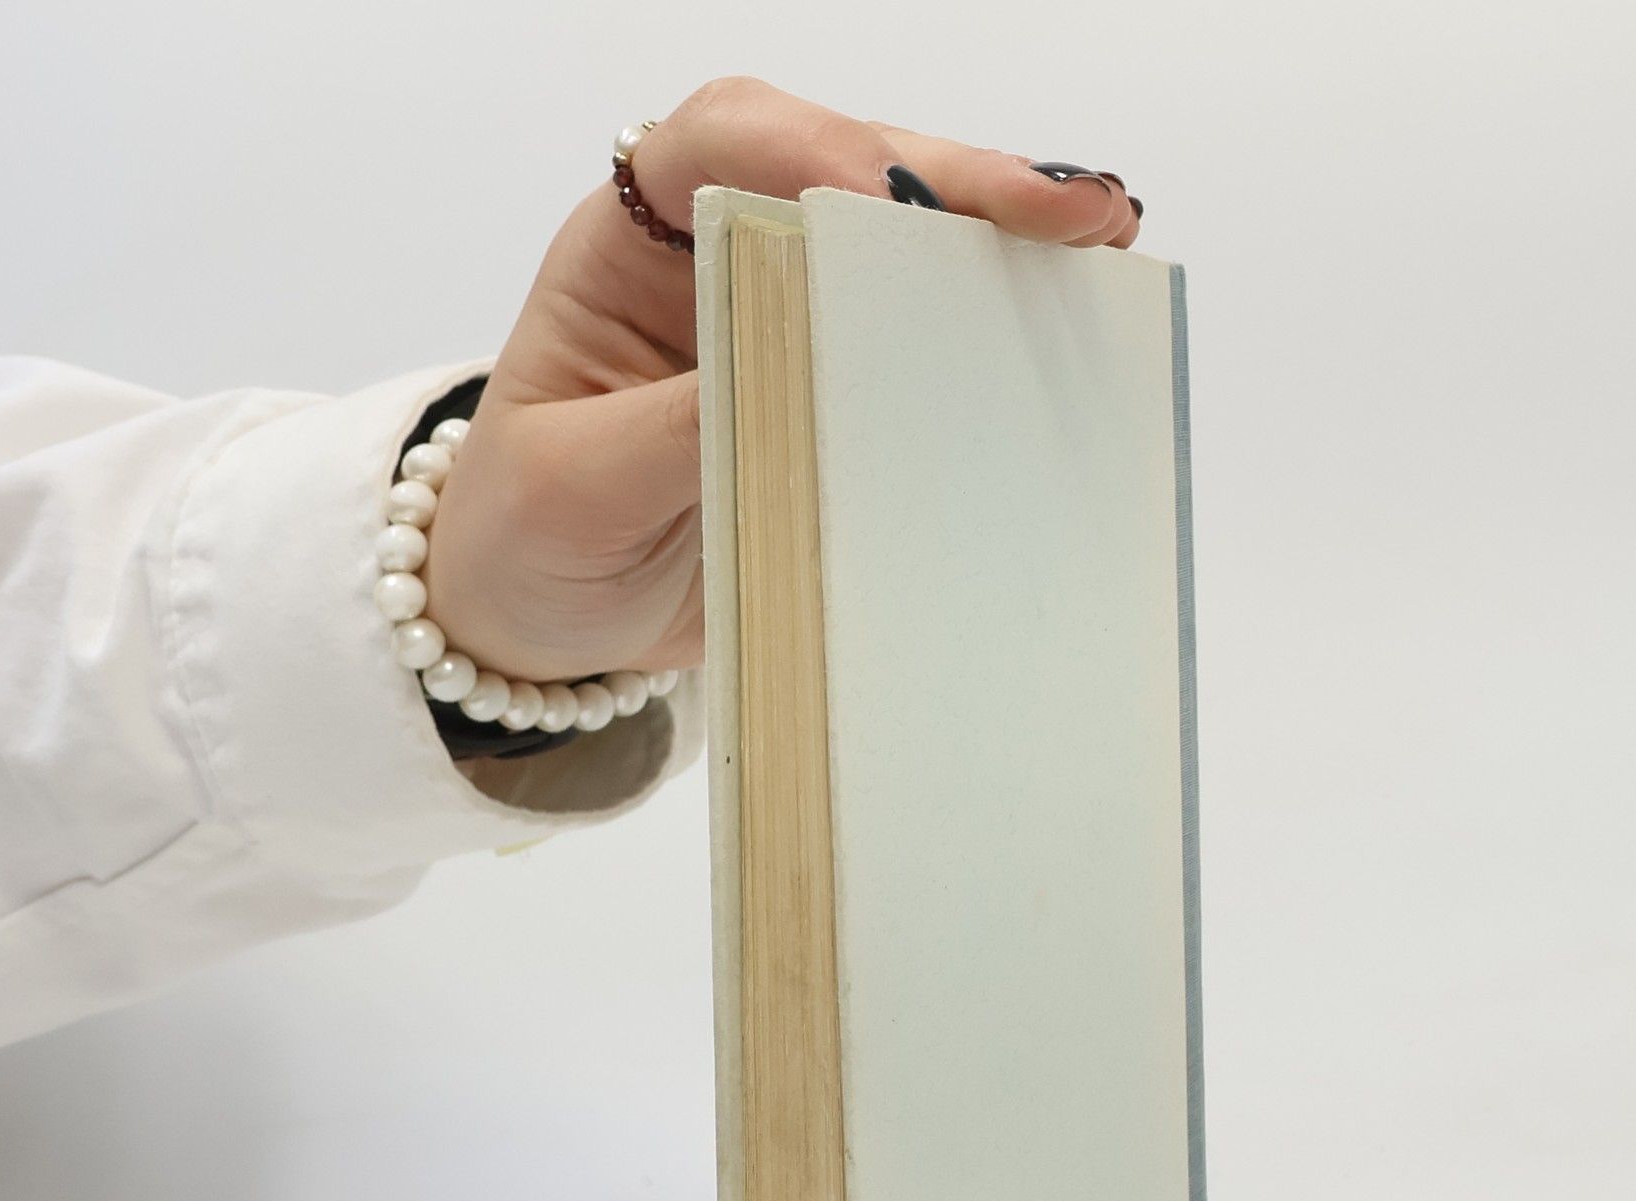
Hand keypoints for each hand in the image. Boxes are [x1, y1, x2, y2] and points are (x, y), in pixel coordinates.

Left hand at [421, 78, 1141, 687]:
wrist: (547, 620)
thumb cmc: (529, 538)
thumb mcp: (573, 490)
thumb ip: (668, 429)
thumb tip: (793, 379)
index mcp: (627, 249)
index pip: (718, 144)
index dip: (808, 154)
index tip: (879, 207)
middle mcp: (719, 256)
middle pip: (843, 168)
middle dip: (953, 181)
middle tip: (1065, 211)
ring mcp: (792, 318)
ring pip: (904, 237)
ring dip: (1003, 236)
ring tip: (1106, 241)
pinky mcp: (844, 390)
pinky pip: (927, 337)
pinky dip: (1000, 320)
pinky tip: (1077, 312)